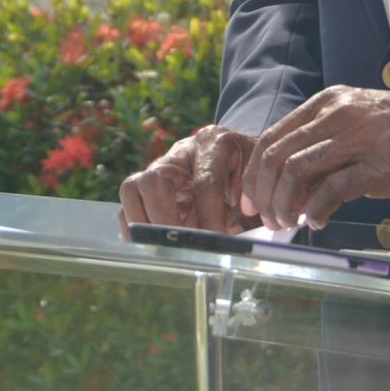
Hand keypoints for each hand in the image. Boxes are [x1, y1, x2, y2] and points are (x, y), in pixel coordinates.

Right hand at [118, 124, 260, 233]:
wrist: (245, 160)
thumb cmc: (253, 176)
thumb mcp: (260, 185)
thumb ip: (253, 207)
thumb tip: (242, 244)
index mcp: (215, 143)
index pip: (205, 183)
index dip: (209, 217)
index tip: (216, 243)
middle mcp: (182, 151)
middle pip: (155, 180)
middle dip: (165, 220)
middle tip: (180, 246)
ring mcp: (161, 166)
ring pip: (132, 187)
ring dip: (142, 223)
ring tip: (162, 247)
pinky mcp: (148, 184)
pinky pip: (129, 203)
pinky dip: (134, 226)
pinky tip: (153, 245)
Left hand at [241, 86, 389, 231]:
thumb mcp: (358, 128)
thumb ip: (322, 149)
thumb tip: (289, 190)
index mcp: (328, 102)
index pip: (273, 137)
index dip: (254, 174)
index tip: (252, 200)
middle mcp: (338, 114)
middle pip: (277, 156)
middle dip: (264, 194)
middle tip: (267, 220)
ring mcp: (359, 138)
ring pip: (296, 172)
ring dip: (284, 206)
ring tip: (289, 224)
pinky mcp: (380, 165)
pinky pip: (332, 191)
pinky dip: (316, 212)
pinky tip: (318, 223)